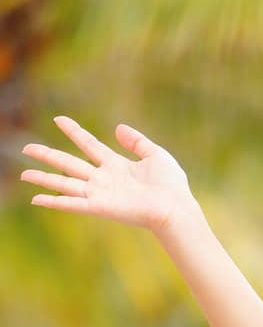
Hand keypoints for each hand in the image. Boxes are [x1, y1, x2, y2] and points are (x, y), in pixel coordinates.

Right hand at [20, 116, 193, 234]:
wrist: (175, 207)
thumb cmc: (171, 185)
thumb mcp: (155, 154)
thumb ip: (136, 141)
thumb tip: (118, 127)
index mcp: (116, 165)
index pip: (88, 144)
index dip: (74, 131)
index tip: (59, 119)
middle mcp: (104, 179)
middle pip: (69, 163)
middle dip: (47, 155)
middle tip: (25, 147)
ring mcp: (100, 193)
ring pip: (65, 183)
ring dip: (43, 178)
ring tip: (23, 173)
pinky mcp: (100, 207)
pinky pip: (72, 204)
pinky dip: (54, 202)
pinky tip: (36, 200)